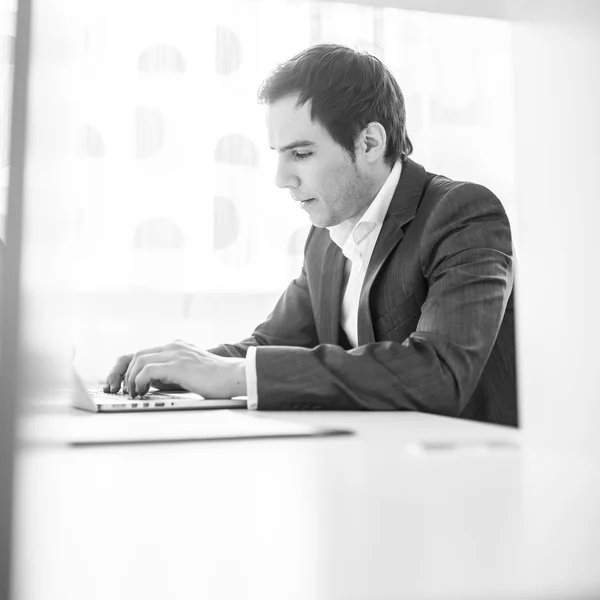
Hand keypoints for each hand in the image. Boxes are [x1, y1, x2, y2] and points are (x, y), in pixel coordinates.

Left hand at [107, 340, 246, 398]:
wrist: (234, 377)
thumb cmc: (217, 380)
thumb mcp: (190, 371)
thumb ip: (172, 371)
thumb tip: (150, 383)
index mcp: (177, 346)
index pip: (143, 352)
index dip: (128, 367)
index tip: (121, 383)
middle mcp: (174, 346)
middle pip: (136, 354)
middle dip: (122, 373)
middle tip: (120, 390)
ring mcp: (175, 353)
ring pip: (138, 360)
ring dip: (130, 379)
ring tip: (133, 393)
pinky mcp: (177, 364)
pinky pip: (146, 370)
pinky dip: (139, 381)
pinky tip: (141, 391)